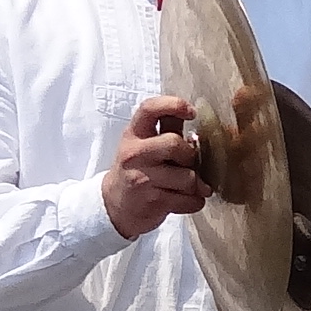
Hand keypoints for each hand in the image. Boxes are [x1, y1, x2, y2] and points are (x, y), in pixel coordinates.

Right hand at [103, 94, 213, 238]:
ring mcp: (141, 178)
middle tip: (187, 164)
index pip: (150, 108)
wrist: (115, 205)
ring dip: (196, 184)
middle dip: (189, 156)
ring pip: (188, 177)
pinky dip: (195, 202)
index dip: (174, 104)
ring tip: (185, 186)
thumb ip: (168, 130)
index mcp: (134, 134)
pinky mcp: (152, 201)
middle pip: (174, 143)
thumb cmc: (138, 169)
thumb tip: (193, 118)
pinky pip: (190, 200)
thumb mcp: (145, 144)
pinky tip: (185, 200)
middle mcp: (134, 153)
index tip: (191, 112)